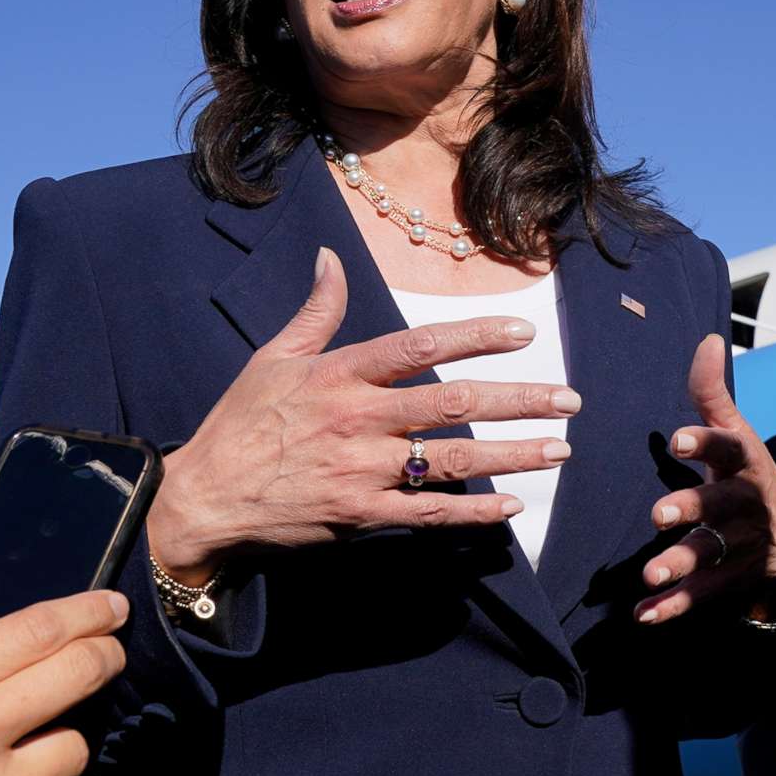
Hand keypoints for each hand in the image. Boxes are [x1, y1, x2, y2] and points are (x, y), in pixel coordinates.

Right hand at [146, 248, 575, 581]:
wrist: (204, 498)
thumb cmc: (240, 424)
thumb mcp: (272, 358)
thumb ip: (316, 311)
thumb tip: (331, 259)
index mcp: (339, 375)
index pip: (420, 346)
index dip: (476, 336)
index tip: (524, 333)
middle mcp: (357, 420)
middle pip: (454, 404)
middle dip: (520, 400)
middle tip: (570, 399)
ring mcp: (361, 472)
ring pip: (452, 461)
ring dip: (513, 455)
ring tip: (560, 450)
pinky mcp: (360, 517)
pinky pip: (427, 514)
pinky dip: (472, 512)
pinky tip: (511, 506)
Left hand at [635, 335, 775, 622]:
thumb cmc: (747, 477)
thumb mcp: (738, 435)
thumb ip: (713, 394)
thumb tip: (707, 339)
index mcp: (746, 464)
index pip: (730, 448)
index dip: (705, 444)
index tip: (676, 438)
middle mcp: (747, 505)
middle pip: (722, 507)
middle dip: (693, 509)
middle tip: (659, 514)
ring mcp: (742, 546)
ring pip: (712, 555)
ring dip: (680, 564)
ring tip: (650, 574)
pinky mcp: (732, 580)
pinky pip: (703, 596)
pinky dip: (673, 608)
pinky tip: (643, 615)